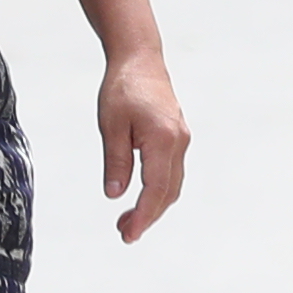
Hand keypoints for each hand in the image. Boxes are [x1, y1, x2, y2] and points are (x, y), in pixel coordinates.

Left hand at [94, 53, 187, 240]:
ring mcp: (181, 140)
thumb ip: (116, 161)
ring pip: (172, 184)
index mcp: (163, 140)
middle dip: (147, 216)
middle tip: (123, 233)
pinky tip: (140, 196)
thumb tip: (115, 195)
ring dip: (153, 205)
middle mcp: (178, 142)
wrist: (140, 58)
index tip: (128, 234)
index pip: (155, 190)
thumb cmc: (122, 88)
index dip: (143, 216)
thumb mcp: (111, 126)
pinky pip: (171, 172)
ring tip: (127, 219)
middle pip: (167, 192)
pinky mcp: (178, 137)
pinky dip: (158, 189)